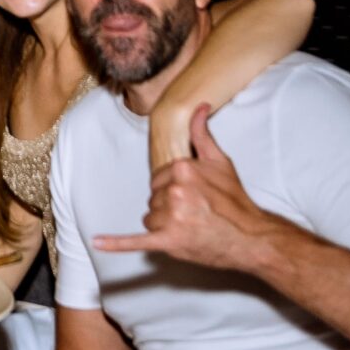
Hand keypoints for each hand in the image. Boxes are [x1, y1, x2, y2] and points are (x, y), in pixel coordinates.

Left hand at [94, 104, 275, 270]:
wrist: (252, 236)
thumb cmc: (235, 200)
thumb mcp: (220, 161)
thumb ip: (202, 134)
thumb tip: (198, 107)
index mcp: (181, 168)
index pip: (158, 179)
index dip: (174, 189)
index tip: (194, 196)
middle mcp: (173, 190)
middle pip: (153, 199)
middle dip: (170, 208)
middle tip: (196, 214)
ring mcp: (170, 217)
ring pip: (149, 219)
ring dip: (165, 225)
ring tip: (192, 227)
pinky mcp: (168, 241)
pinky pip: (136, 241)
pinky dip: (116, 243)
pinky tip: (98, 242)